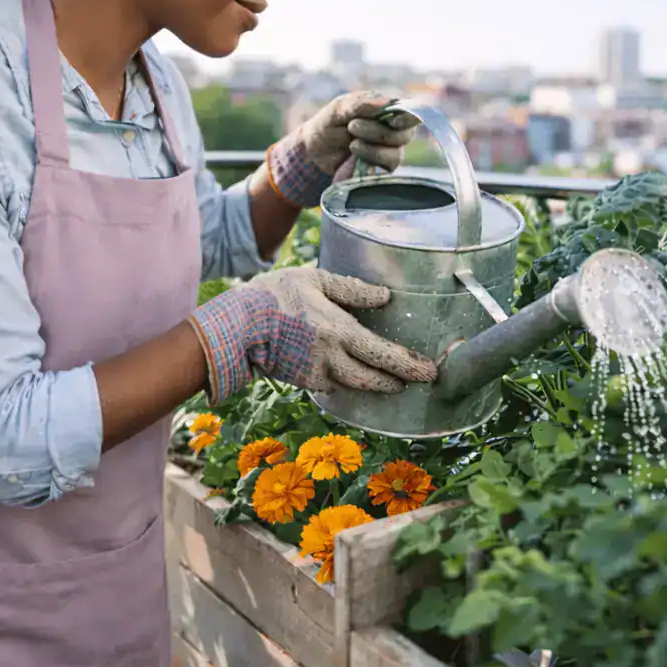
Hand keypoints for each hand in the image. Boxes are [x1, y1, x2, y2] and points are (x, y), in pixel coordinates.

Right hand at [188, 267, 436, 402]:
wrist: (237, 325)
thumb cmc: (275, 294)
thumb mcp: (315, 279)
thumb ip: (352, 289)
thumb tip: (385, 296)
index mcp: (337, 331)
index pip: (382, 354)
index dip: (408, 365)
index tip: (430, 371)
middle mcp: (330, 358)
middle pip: (373, 379)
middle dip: (399, 382)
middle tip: (422, 381)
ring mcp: (316, 373)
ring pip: (355, 387)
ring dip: (377, 386)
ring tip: (394, 381)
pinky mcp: (303, 381)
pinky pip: (334, 386)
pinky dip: (350, 383)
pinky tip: (358, 376)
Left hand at [266, 92, 418, 208]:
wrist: (314, 150)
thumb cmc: (329, 123)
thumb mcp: (339, 108)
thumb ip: (361, 104)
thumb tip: (386, 102)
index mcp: (388, 108)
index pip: (411, 111)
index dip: (409, 117)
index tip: (393, 122)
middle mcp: (395, 129)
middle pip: (405, 134)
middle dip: (377, 132)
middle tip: (352, 126)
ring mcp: (390, 150)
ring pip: (396, 153)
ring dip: (372, 149)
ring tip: (351, 143)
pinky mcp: (383, 168)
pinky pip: (387, 167)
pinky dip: (370, 160)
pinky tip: (353, 155)